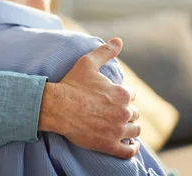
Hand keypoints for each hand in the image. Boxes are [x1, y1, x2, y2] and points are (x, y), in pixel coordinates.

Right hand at [38, 38, 140, 158]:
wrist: (57, 107)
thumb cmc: (71, 84)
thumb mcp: (87, 63)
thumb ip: (105, 51)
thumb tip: (119, 40)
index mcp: (122, 93)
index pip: (130, 96)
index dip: (122, 96)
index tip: (112, 99)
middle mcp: (124, 112)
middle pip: (134, 114)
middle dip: (126, 113)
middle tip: (114, 114)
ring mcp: (117, 130)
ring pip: (134, 131)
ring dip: (130, 129)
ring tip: (122, 128)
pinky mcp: (110, 145)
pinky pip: (129, 150)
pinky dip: (131, 148)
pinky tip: (129, 145)